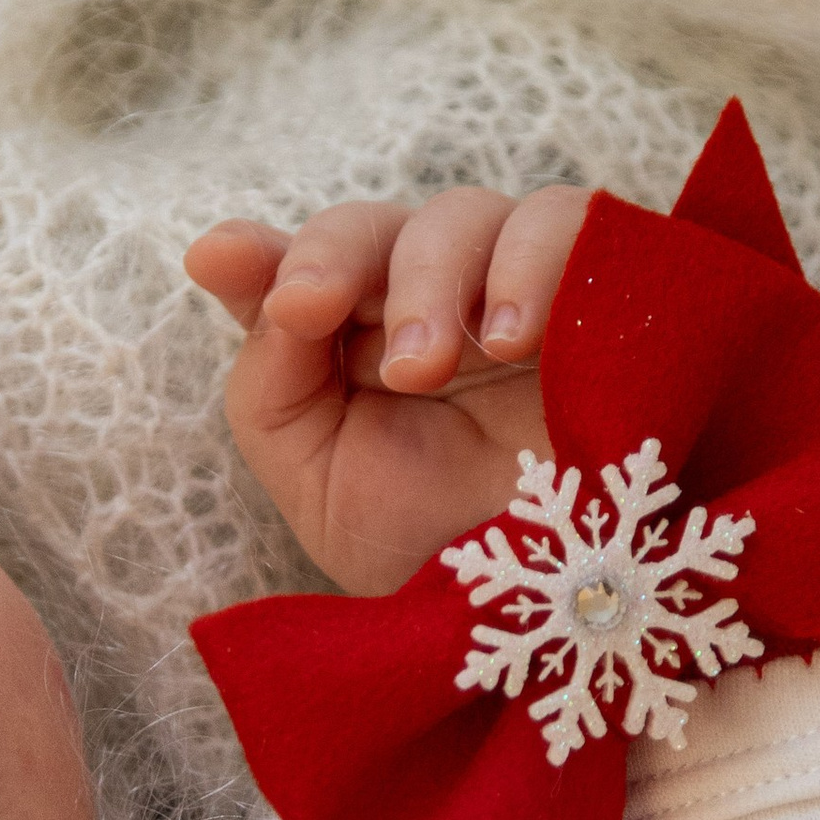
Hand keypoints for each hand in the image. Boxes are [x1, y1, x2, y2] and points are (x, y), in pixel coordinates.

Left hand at [185, 184, 592, 595]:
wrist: (547, 606)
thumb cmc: (431, 547)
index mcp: (354, 338)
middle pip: (373, 227)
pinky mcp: (599, 287)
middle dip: (339, 265)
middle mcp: (430, 298)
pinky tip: (514, 339)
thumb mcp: (316, 478)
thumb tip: (227, 263)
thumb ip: (269, 379)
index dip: (260, 254)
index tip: (219, 263)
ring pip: (465, 214)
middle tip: (324, 324)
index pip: (302, 265)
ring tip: (425, 369)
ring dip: (431, 276)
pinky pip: (570, 220)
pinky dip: (533, 260)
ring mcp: (513, 288)